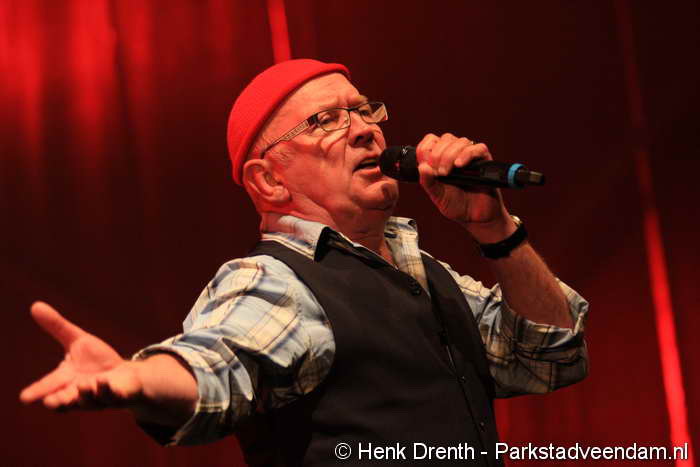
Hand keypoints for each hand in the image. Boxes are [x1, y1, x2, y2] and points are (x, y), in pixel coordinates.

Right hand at [19, 301, 142, 410]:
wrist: (126, 374)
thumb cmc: (98, 360)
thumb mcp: (78, 340)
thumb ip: (57, 327)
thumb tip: (35, 305)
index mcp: (66, 379)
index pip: (48, 386)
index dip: (36, 391)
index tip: (24, 397)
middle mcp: (79, 392)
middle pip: (65, 401)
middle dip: (58, 401)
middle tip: (50, 402)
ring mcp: (98, 397)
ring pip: (88, 401)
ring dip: (85, 394)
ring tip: (83, 384)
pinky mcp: (117, 397)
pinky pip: (112, 397)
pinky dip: (106, 391)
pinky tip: (103, 382)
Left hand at [416, 133, 514, 241]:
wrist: (476, 217)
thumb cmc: (456, 205)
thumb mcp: (437, 195)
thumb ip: (428, 182)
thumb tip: (422, 166)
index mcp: (440, 160)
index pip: (430, 141)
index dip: (427, 150)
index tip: (427, 166)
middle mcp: (454, 154)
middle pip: (445, 139)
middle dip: (438, 155)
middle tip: (439, 173)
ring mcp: (470, 156)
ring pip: (460, 141)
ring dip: (450, 155)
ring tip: (448, 173)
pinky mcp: (484, 160)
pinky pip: (478, 148)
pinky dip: (467, 154)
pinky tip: (460, 165)